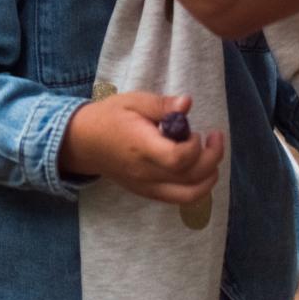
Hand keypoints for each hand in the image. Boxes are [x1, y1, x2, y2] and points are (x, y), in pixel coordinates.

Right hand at [59, 92, 226, 204]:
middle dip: (212, 158)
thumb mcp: (133, 101)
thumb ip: (162, 104)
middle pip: (190, 178)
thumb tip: (186, 103)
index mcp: (141, 147)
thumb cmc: (110, 117)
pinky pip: (179, 199)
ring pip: (189, 195)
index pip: (177, 158)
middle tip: (214, 136)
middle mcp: (145, 173)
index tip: (194, 130)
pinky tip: (199, 167)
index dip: (195, 146)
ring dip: (209, 177)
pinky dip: (197, 187)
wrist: (85, 143)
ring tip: (211, 155)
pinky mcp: (148, 192)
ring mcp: (147, 186)